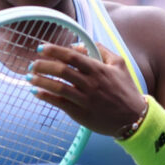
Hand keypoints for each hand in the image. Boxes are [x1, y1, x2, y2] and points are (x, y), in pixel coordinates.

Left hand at [28, 43, 145, 136]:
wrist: (134, 118)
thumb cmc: (126, 89)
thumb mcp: (119, 64)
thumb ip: (100, 50)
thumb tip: (77, 45)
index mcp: (98, 69)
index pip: (72, 56)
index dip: (54, 51)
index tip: (41, 48)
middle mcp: (90, 83)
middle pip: (62, 70)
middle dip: (43, 65)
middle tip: (32, 64)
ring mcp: (85, 99)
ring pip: (58, 87)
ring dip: (41, 81)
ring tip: (29, 78)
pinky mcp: (81, 114)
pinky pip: (60, 103)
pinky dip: (46, 97)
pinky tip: (36, 93)